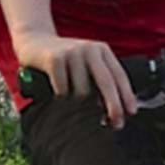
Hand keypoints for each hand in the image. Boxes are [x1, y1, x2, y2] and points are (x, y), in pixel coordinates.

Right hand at [14, 32, 136, 128]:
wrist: (34, 41)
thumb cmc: (64, 60)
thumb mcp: (86, 65)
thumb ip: (99, 82)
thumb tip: (111, 112)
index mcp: (101, 50)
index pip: (119, 75)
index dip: (126, 95)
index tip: (130, 113)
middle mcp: (89, 49)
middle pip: (106, 82)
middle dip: (113, 106)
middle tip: (116, 123)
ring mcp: (72, 52)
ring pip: (83, 90)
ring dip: (77, 99)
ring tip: (68, 92)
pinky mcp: (55, 59)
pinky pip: (63, 89)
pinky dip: (60, 95)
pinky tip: (55, 87)